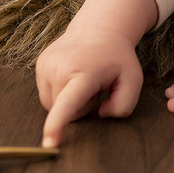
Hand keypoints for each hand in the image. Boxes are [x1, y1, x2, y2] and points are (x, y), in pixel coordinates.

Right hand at [35, 0, 158, 147]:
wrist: (99, 29)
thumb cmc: (117, 58)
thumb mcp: (133, 80)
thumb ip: (124, 104)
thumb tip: (100, 114)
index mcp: (84, 74)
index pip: (69, 103)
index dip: (57, 124)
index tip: (49, 143)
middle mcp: (60, 69)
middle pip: (66, 112)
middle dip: (82, 107)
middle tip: (95, 86)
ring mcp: (46, 66)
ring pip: (53, 106)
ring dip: (69, 101)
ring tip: (83, 80)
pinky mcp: (39, 66)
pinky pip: (47, 95)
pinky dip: (60, 93)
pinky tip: (72, 77)